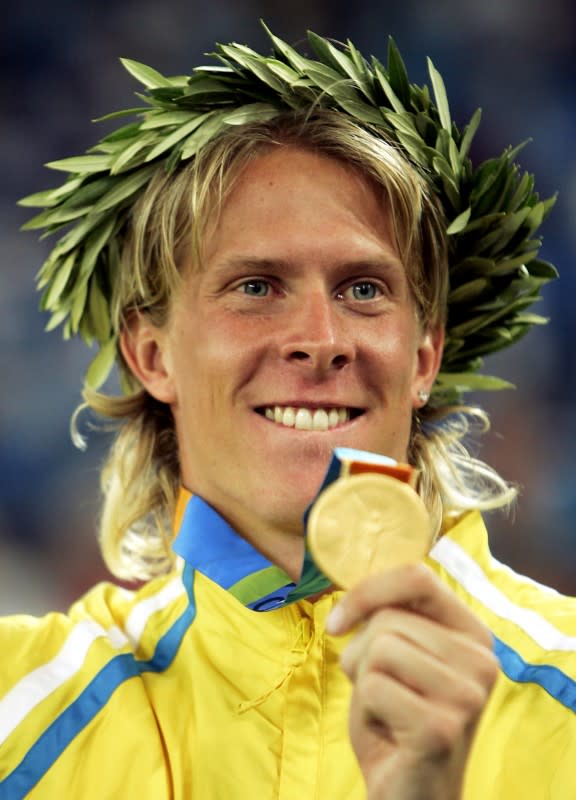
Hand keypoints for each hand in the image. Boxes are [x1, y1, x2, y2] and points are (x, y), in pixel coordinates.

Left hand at [326, 563, 498, 799]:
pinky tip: (388, 733)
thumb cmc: (396, 718)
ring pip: (379, 648)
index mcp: (472, 633)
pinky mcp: (442, 727)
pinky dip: (365, 709)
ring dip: (364, 682)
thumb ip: (390, 617)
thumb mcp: (396, 655)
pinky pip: (374, 686)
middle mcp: (481, 660)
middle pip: (388, 618)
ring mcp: (467, 695)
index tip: (338, 623)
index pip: (417, 577)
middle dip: (362, 654)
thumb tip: (354, 594)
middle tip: (381, 693)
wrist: (410, 793)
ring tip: (386, 711)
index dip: (368, 591)